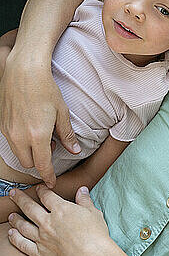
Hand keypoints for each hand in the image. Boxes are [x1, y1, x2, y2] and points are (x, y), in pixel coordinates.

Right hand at [0, 56, 79, 187]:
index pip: (42, 165)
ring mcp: (8, 131)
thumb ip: (67, 135)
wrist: (23, 72)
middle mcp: (19, 136)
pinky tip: (31, 127)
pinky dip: (21, 141)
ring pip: (18, 153)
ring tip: (43, 134)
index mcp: (37, 136)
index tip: (52, 183)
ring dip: (30, 151)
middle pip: (28, 163)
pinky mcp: (1, 124)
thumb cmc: (46, 90)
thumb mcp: (62, 112)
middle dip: (39, 161)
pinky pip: (11, 141)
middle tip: (52, 146)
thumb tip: (75, 151)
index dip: (48, 176)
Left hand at [8, 186, 115, 255]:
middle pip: (30, 208)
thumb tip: (82, 190)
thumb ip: (85, 201)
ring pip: (24, 226)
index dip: (42, 190)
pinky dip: (16, 238)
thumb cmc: (95, 234)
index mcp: (61, 210)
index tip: (39, 188)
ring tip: (11, 216)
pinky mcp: (40, 252)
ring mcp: (42, 237)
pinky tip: (12, 234)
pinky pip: (23, 244)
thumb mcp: (93, 212)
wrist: (91, 255)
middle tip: (14, 194)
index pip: (47, 196)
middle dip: (21, 199)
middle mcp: (48, 222)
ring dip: (16, 219)